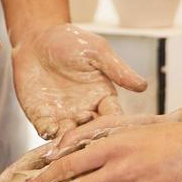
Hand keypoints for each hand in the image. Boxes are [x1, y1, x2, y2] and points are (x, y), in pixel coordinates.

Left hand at [12, 23, 147, 137]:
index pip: (114, 118)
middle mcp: (85, 111)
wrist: (38, 38)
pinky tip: (51, 130)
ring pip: (70, 138)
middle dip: (91, 140)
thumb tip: (143, 86)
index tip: (114, 133)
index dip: (114, 127)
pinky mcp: (43, 116)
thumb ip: (117, 70)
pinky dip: (49, 135)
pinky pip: (46, 131)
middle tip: (90, 142)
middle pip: (92, 134)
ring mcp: (64, 116)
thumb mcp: (97, 52)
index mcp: (103, 98)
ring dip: (70, 142)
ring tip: (69, 142)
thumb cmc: (71, 40)